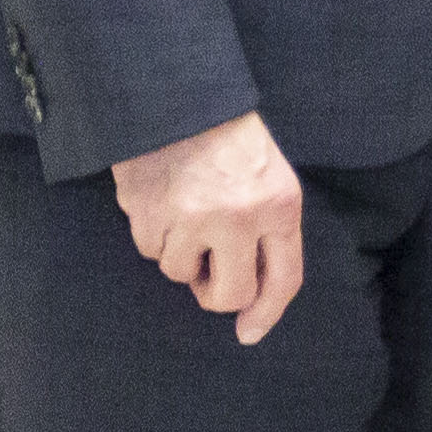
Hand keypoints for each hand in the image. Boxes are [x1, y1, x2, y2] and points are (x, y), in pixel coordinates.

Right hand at [113, 110, 303, 346]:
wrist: (180, 98)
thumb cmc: (230, 142)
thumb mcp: (271, 179)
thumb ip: (269, 234)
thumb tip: (249, 305)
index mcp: (279, 207)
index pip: (283, 280)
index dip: (266, 314)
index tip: (249, 333)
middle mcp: (239, 217)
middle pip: (228, 295)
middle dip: (216, 294)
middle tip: (208, 272)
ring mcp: (190, 217)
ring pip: (180, 273)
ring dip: (181, 254)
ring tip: (186, 213)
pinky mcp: (148, 212)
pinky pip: (150, 250)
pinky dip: (155, 234)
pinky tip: (163, 201)